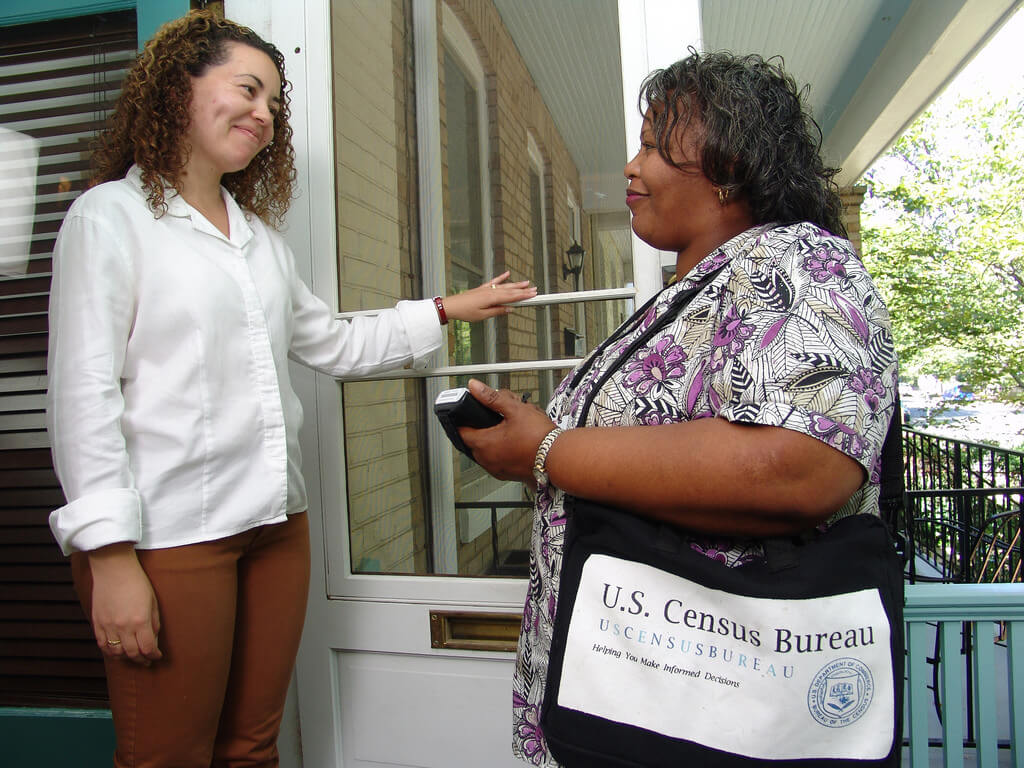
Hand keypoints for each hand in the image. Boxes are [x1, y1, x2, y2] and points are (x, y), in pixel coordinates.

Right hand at [87, 542, 161, 665]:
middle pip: (132, 653)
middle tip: (147, 660)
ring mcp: (108, 626)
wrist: (113, 568)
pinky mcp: (97, 623)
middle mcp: (123, 627)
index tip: (157, 656)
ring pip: (116, 653)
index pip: (147, 648)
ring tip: (133, 657)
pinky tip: (117, 652)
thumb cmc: (136, 581)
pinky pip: (102, 645)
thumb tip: (153, 638)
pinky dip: (110, 652)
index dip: (154, 655)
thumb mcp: (152, 601)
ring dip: (126, 658)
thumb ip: (154, 622)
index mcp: (140, 620)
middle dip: (142, 660)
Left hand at [442, 272, 536, 321]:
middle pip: (510, 290)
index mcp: (492, 298)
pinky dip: (501, 277)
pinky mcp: (482, 288)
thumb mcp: (483, 315)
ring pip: (505, 285)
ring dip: (516, 284)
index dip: (524, 296)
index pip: (512, 297)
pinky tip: (507, 273)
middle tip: (534, 290)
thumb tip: (509, 309)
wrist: (452, 305)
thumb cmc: (465, 311)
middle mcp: (491, 291)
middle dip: (523, 290)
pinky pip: (494, 281)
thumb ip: (497, 311)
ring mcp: (486, 288)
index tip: (533, 295)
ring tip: (526, 282)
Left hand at [459, 379, 556, 485]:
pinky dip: (503, 450)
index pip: (461, 432)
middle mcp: (487, 460)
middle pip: (475, 440)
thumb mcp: (514, 409)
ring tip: (511, 427)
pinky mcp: (508, 474)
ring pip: (487, 450)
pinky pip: (499, 459)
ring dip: (494, 438)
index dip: (464, 420)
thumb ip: (492, 398)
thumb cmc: (539, 437)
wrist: (559, 458)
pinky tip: (517, 441)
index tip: (470, 414)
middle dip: (484, 426)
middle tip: (499, 417)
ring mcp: (497, 469)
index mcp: (484, 444)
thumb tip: (475, 387)